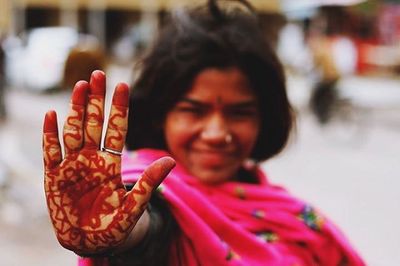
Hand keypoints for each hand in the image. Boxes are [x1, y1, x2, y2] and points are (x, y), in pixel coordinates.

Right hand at [42, 71, 174, 254]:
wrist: (88, 241)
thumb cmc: (114, 227)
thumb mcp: (133, 207)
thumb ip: (148, 184)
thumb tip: (171, 160)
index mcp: (111, 164)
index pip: (117, 130)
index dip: (120, 109)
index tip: (124, 85)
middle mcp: (92, 159)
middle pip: (94, 124)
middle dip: (96, 100)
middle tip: (99, 73)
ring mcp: (72, 166)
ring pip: (73, 131)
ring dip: (75, 109)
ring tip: (80, 85)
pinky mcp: (53, 177)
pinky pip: (50, 152)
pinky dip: (50, 135)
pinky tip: (52, 114)